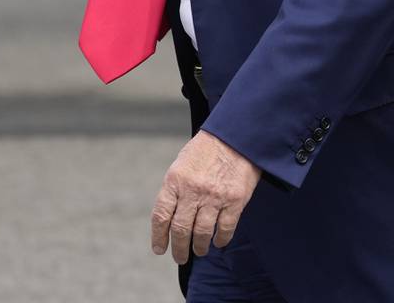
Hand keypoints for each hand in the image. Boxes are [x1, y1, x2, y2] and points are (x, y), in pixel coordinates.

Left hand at [150, 129, 261, 263]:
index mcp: (175, 180)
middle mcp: (193, 190)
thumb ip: (175, 190)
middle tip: (179, 257)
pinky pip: (226, 228)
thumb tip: (168, 218)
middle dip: (178, 248)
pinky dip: (221, 239)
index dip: (159, 236)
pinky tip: (218, 242)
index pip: (161, 215)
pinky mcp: (235, 200)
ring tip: (199, 251)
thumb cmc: (205, 150)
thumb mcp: (181, 165)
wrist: (235, 136)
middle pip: (181, 229)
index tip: (159, 249)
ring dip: (199, 246)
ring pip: (202, 233)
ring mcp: (214, 196)